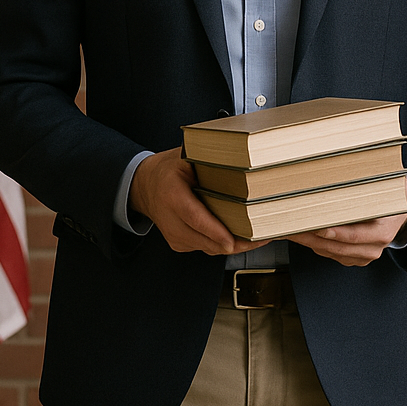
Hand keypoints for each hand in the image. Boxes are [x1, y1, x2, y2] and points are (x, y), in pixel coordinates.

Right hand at [129, 147, 268, 255]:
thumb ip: (207, 162)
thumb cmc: (168, 169)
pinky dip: (223, 243)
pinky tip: (240, 235)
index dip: (215, 231)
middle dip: (236, 242)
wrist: (144, 186)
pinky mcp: (179, 244)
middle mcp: (171, 219)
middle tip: (262, 236)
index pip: (195, 217)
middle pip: (206, 239)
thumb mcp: (184, 157)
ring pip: (209, 248)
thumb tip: (239, 158)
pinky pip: (206, 248)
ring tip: (258, 236)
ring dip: (233, 245)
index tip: (233, 239)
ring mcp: (174, 235)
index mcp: (172, 194)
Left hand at [287, 180, 406, 266]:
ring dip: (308, 241)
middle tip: (291, 227)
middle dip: (310, 237)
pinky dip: (315, 244)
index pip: (353, 235)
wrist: (403, 210)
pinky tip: (301, 233)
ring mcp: (364, 256)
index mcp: (382, 232)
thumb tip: (334, 176)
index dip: (332, 232)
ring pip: (330, 252)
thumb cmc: (389, 196)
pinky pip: (330, 253)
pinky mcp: (355, 258)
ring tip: (290, 229)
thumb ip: (360, 189)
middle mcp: (373, 248)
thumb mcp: (381, 190)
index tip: (314, 226)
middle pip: (336, 247)